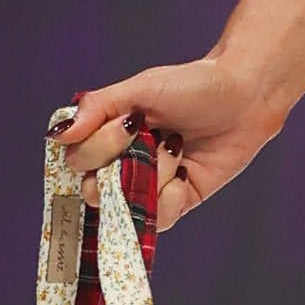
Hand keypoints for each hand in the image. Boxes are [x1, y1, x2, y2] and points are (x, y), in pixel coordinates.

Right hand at [55, 56, 281, 231]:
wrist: (246, 96)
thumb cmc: (193, 85)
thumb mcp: (140, 88)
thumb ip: (97, 108)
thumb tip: (58, 135)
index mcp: (107, 135)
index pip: (78, 160)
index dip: (100, 148)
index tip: (129, 123)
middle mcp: (122, 163)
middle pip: (93, 191)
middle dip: (126, 166)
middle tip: (153, 138)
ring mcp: (149, 185)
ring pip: (127, 206)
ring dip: (154, 177)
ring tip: (176, 149)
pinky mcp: (177, 201)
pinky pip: (159, 219)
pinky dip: (171, 197)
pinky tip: (186, 172)